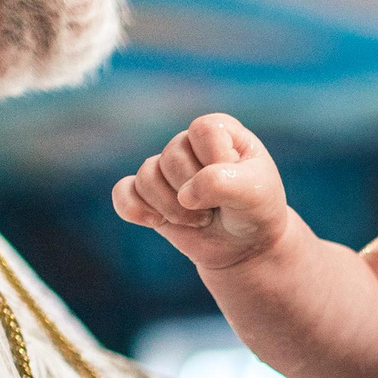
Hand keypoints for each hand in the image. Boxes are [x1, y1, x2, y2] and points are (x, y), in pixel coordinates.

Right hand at [110, 113, 291, 270]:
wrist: (245, 247)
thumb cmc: (255, 211)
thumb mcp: (255, 193)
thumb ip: (222, 182)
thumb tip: (184, 194)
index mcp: (218, 130)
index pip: (203, 131)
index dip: (217, 162)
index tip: (239, 183)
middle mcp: (187, 143)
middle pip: (172, 158)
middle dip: (196, 194)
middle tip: (217, 209)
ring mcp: (165, 169)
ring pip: (147, 177)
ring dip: (173, 209)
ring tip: (200, 219)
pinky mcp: (148, 195)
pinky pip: (123, 194)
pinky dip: (134, 209)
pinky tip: (156, 222)